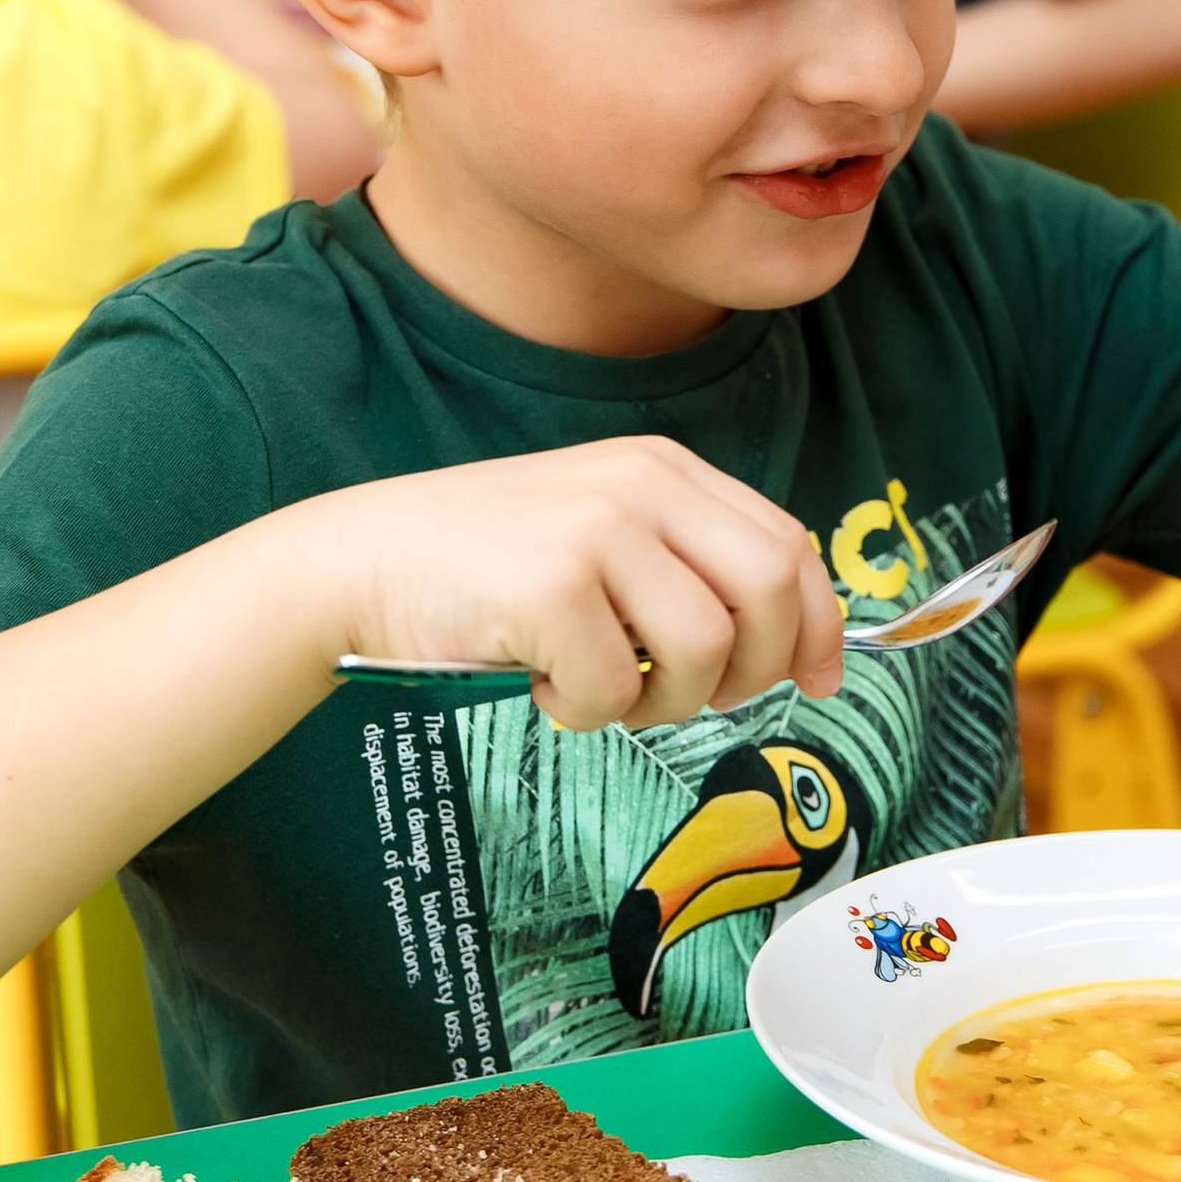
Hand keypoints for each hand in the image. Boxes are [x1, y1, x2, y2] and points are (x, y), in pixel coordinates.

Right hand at [326, 438, 847, 731]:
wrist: (360, 559)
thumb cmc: (486, 569)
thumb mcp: (603, 537)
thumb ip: (688, 569)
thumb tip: (793, 650)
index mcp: (665, 470)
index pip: (787, 545)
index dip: (820, 624)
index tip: (819, 681)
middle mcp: (641, 485)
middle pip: (768, 593)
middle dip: (752, 670)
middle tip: (690, 697)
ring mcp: (596, 529)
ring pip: (702, 651)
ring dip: (656, 702)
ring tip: (593, 686)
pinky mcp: (551, 585)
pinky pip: (616, 689)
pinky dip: (581, 711)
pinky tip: (536, 681)